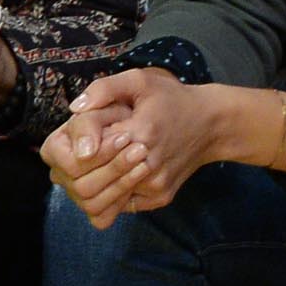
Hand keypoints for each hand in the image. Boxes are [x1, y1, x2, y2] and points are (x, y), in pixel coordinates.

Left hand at [42, 67, 221, 226]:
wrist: (212, 124)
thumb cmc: (171, 99)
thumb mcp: (138, 80)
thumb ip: (103, 89)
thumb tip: (74, 108)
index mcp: (138, 134)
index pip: (85, 154)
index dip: (75, 147)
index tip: (78, 138)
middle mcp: (146, 166)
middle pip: (88, 182)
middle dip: (76, 169)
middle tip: (76, 155)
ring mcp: (154, 186)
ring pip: (102, 200)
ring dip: (91, 183)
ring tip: (92, 164)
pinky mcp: (160, 197)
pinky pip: (120, 205)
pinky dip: (110, 192)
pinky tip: (113, 172)